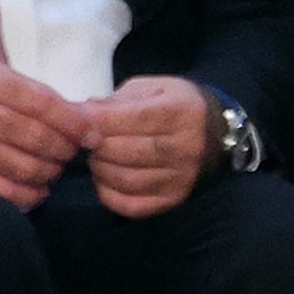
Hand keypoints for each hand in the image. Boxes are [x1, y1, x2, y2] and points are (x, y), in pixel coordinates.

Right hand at [0, 63, 89, 208]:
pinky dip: (30, 195)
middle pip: (42, 140)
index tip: (93, 135)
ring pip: (29, 169)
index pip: (46, 106)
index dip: (76, 124)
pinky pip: (7, 193)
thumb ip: (29, 93)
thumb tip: (78, 119)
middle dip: (66, 151)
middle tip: (71, 152)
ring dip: (50, 173)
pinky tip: (36, 189)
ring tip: (51, 168)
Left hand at [81, 76, 214, 218]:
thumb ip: (117, 100)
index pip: (133, 119)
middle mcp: (186, 146)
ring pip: (123, 179)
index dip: (99, 122)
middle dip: (97, 146)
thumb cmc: (173, 107)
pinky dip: (107, 192)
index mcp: (182, 111)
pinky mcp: (171, 200)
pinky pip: (128, 204)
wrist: (214, 134)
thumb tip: (81, 114)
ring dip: (100, 169)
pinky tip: (107, 178)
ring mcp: (180, 177)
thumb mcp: (151, 90)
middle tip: (89, 141)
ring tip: (99, 156)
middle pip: (125, 151)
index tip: (79, 122)